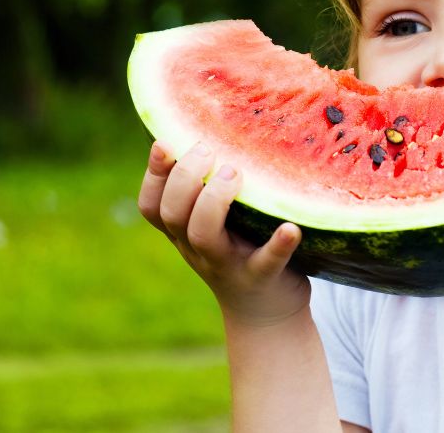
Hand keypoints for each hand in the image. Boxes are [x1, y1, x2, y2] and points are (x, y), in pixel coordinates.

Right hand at [137, 140, 310, 326]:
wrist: (266, 313)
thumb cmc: (240, 251)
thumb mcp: (216, 223)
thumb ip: (207, 189)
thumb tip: (209, 130)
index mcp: (183, 232)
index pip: (152, 205)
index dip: (153, 175)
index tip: (166, 143)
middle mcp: (198, 248)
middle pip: (173, 215)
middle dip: (185, 179)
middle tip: (209, 152)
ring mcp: (228, 265)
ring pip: (203, 235)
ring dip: (214, 201)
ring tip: (235, 174)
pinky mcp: (262, 278)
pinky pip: (266, 262)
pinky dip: (278, 245)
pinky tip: (291, 226)